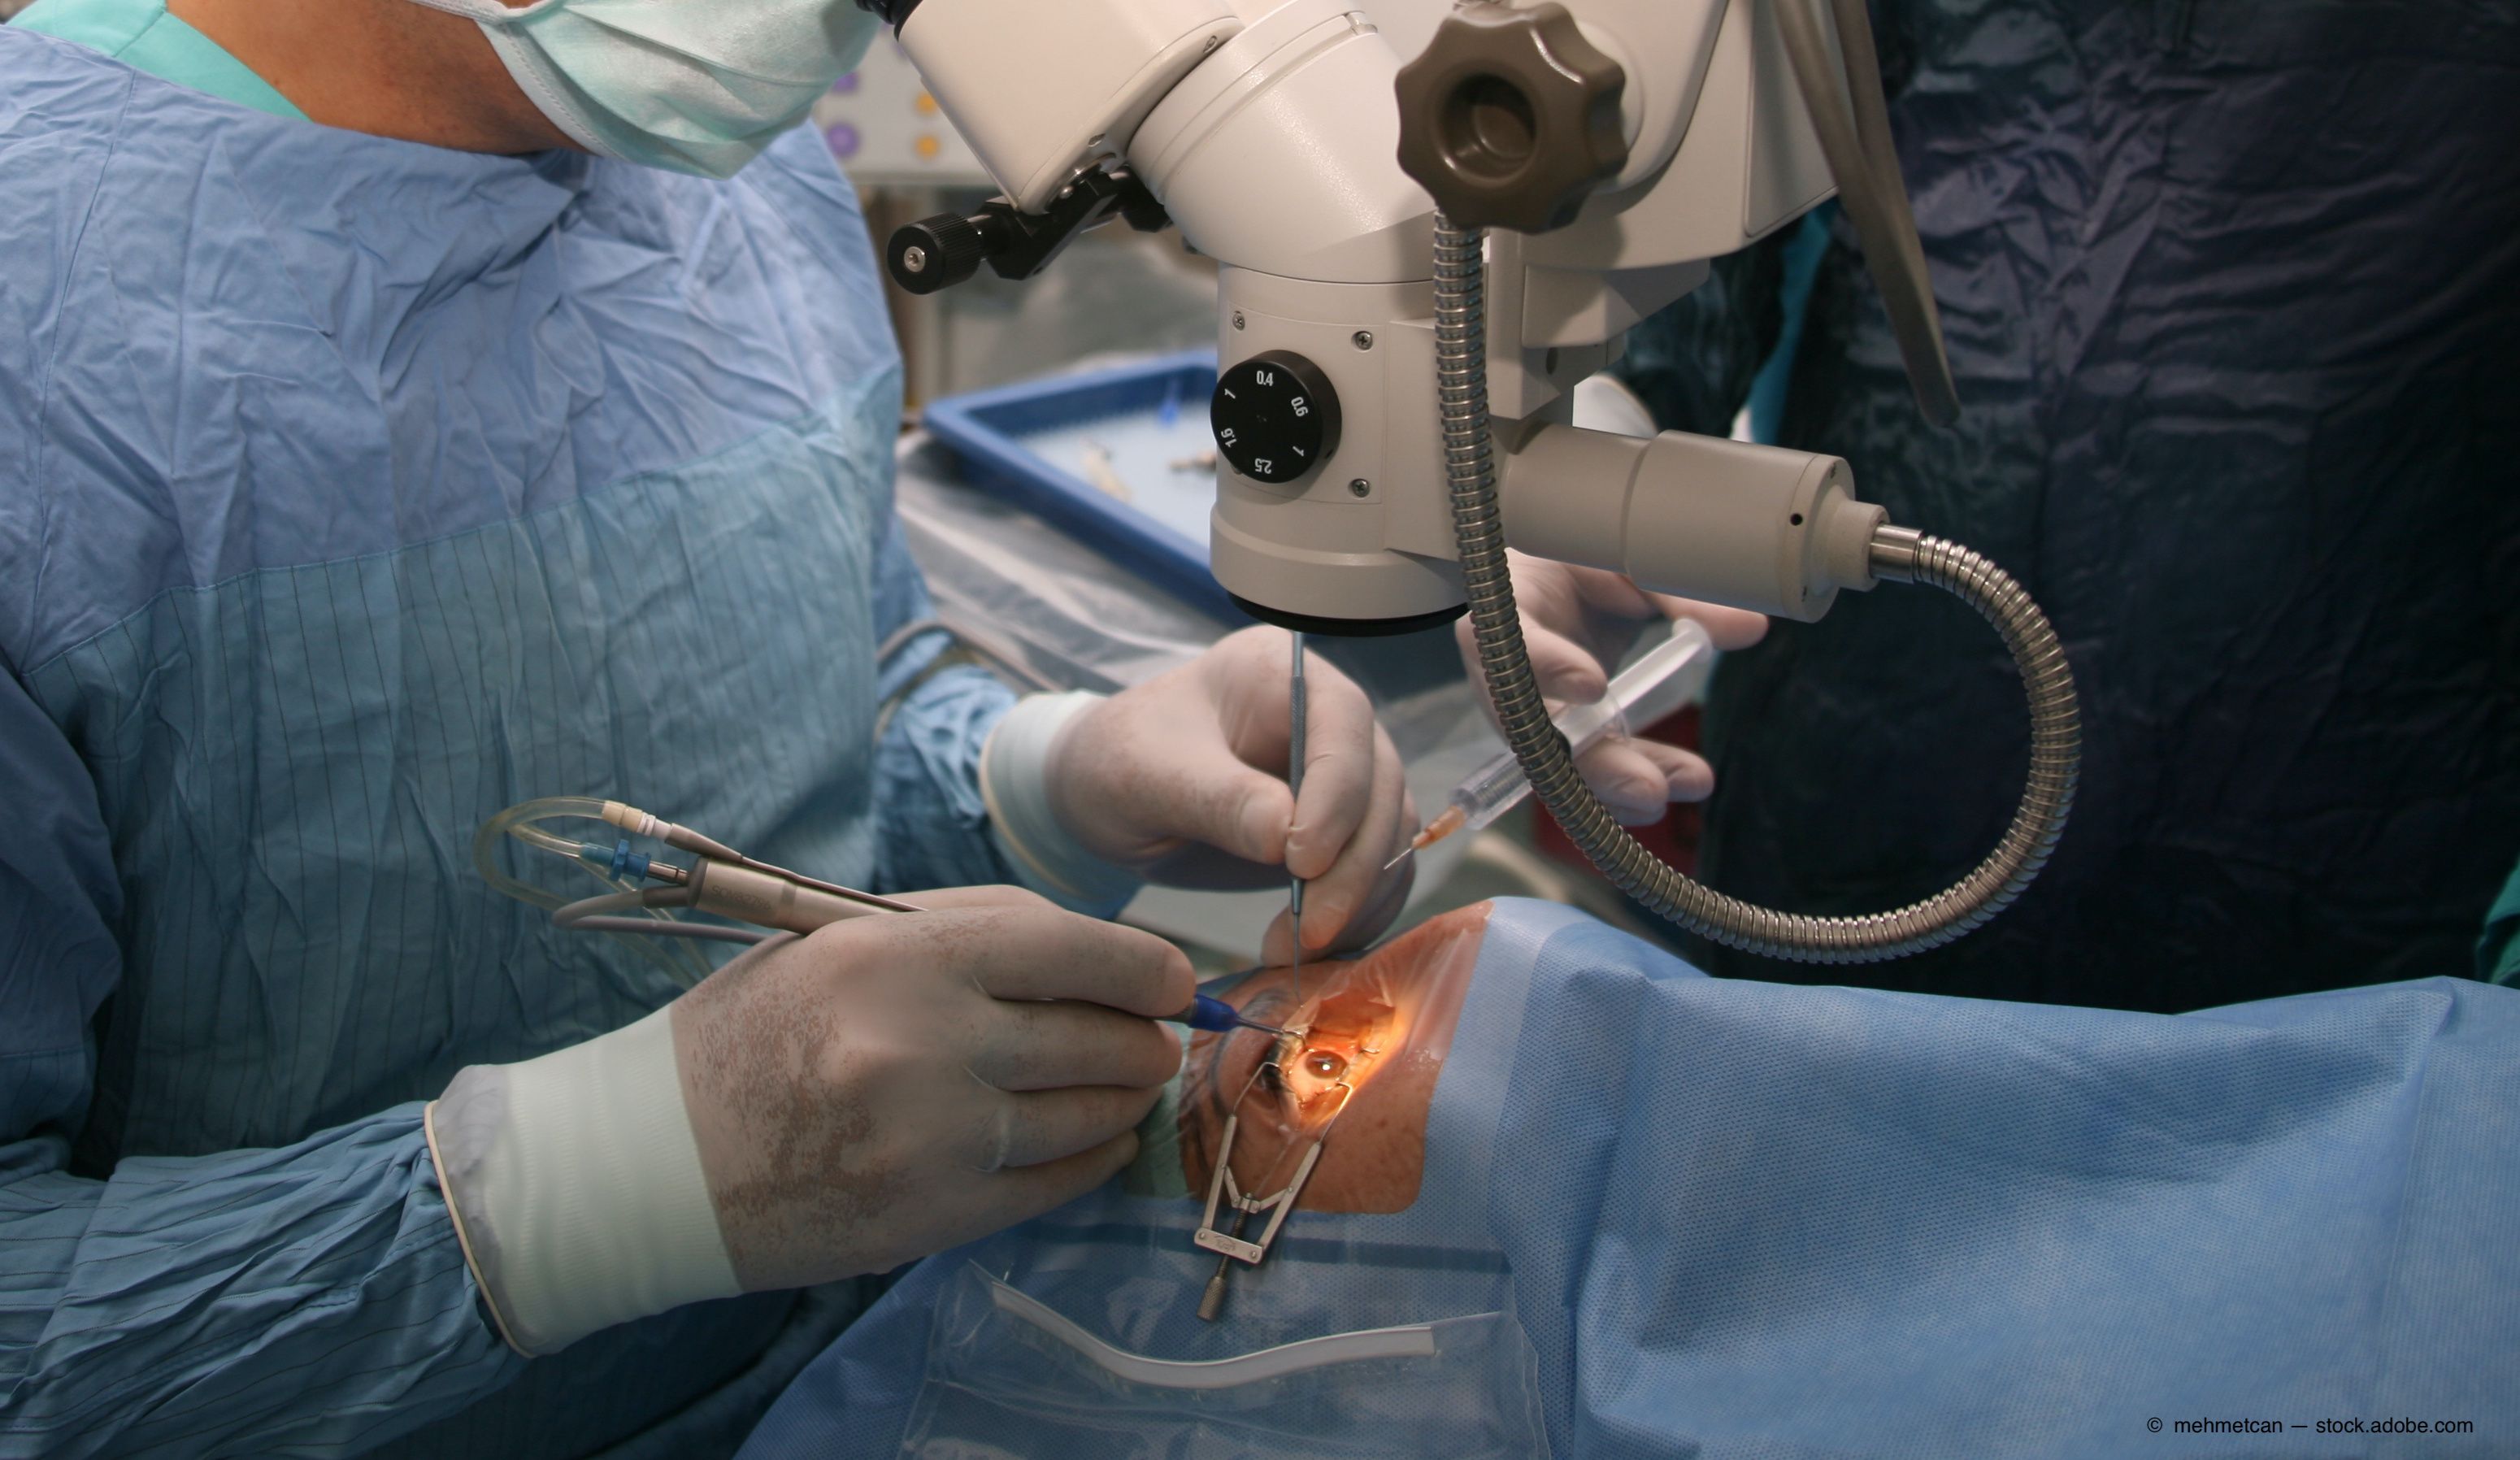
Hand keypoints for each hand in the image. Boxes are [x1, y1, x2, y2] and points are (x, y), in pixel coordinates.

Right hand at [672, 886, 1191, 1290]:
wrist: (661, 1158)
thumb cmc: (753, 1034)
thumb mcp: (840, 944)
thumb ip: (963, 931)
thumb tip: (1091, 949)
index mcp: (898, 956)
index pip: (1070, 947)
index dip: (1144, 965)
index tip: (1175, 978)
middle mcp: (924, 1041)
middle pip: (1094, 1035)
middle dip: (1145, 1038)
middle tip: (1157, 1039)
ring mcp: (934, 1134)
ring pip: (1084, 1112)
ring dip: (1123, 1099)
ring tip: (1128, 1086)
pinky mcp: (934, 1212)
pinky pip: (1054, 1182)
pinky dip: (1091, 1160)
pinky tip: (1096, 1144)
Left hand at [1046, 626, 1414, 964]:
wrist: (1104, 796)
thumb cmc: (1117, 762)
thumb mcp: (1147, 776)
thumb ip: (1217, 800)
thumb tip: (1286, 837)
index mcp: (1279, 672)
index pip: (1343, 723)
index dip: (1336, 796)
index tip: (1300, 862)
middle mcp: (1327, 717)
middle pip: (1378, 787)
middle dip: (1352, 867)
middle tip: (1307, 931)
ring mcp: (1340, 773)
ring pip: (1387, 837)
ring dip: (1357, 901)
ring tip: (1295, 948)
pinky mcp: (1340, 829)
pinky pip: (1375, 873)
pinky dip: (1357, 916)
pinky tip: (1310, 949)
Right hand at [1459, 552, 1766, 823]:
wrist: (1548, 578)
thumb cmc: (1580, 559)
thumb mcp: (1623, 558)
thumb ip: (1678, 594)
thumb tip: (1751, 626)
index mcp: (1507, 607)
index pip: (1505, 639)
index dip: (1546, 666)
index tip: (1595, 686)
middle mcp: (1504, 670)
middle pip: (1532, 728)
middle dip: (1592, 763)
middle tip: (1648, 787)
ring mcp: (1525, 711)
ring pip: (1558, 763)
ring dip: (1614, 786)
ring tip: (1667, 796)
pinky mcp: (1552, 734)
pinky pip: (1580, 772)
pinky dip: (1620, 789)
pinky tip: (1667, 791)